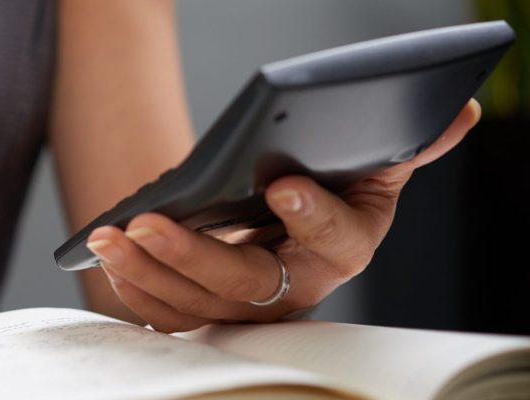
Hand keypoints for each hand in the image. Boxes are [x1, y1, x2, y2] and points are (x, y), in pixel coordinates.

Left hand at [85, 99, 480, 332]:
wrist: (287, 219)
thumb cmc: (329, 186)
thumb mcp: (370, 160)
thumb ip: (405, 143)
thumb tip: (455, 109)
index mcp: (345, 247)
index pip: (335, 241)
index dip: (313, 216)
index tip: (282, 184)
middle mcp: (297, 287)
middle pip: (246, 285)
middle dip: (194, 255)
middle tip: (150, 223)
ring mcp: (248, 307)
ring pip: (196, 304)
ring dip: (149, 271)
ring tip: (112, 235)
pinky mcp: (207, 311)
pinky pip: (168, 314)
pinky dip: (137, 288)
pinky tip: (112, 255)